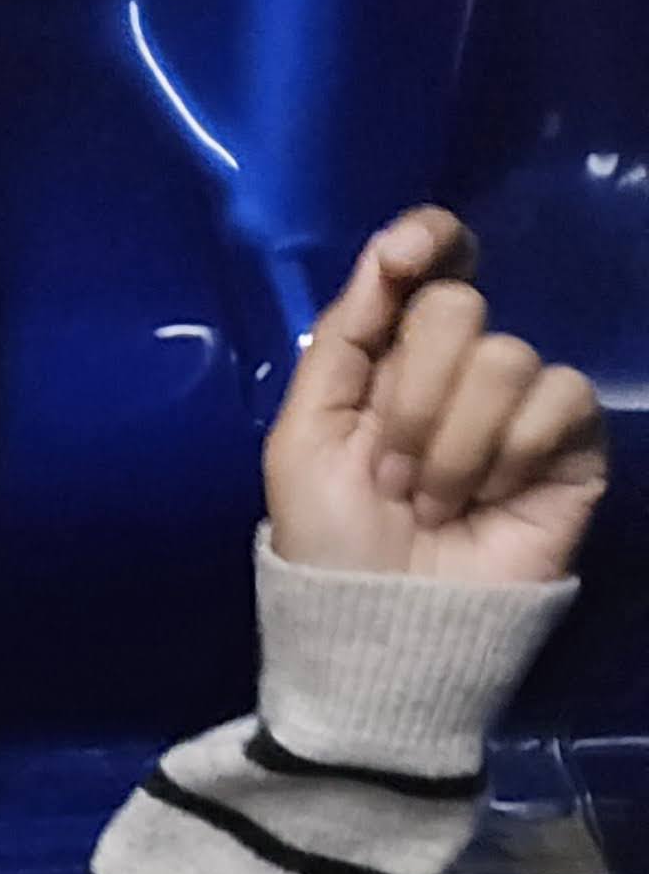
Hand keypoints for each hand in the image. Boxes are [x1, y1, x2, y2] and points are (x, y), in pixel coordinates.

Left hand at [264, 206, 605, 584]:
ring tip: (431, 507)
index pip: (430, 267)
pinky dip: (509, 454)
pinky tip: (488, 502)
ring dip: (449, 446)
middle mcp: (459, 371)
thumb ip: (342, 337)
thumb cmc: (331, 545)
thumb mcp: (303, 440)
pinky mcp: (571, 445)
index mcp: (391, 360)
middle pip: (455, 310)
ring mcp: (519, 406)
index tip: (410, 252)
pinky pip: (558, 396)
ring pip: (503, 359)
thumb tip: (391, 248)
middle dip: (408, 401)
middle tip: (390, 478)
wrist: (381, 632)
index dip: (429, 240)